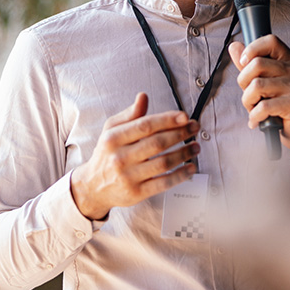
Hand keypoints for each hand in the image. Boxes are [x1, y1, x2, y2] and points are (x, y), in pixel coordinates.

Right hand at [70, 93, 200, 219]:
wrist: (93, 186)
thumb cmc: (107, 154)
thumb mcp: (111, 130)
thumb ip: (129, 114)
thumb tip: (143, 97)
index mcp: (113, 138)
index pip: (145, 126)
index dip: (167, 120)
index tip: (184, 116)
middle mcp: (120, 157)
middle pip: (157, 143)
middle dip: (180, 134)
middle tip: (194, 128)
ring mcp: (128, 177)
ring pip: (163, 163)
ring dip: (184, 153)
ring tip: (196, 146)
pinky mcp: (136, 193)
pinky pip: (163, 183)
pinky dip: (180, 175)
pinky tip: (190, 167)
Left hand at [229, 36, 289, 164]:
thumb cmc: (282, 106)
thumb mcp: (265, 82)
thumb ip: (249, 65)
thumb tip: (234, 46)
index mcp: (289, 60)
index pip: (270, 41)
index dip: (252, 49)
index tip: (243, 63)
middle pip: (257, 64)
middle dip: (243, 82)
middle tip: (249, 96)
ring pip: (256, 86)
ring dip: (248, 102)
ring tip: (254, 109)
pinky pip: (263, 106)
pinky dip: (254, 116)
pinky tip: (257, 120)